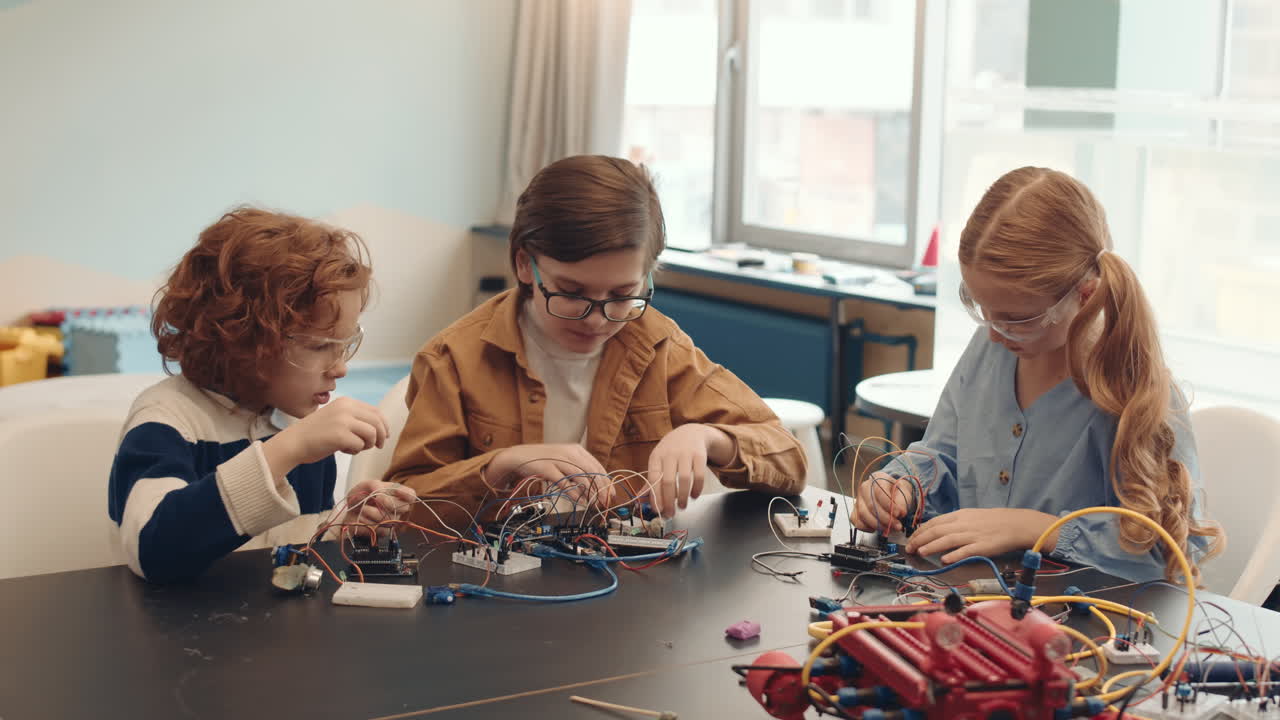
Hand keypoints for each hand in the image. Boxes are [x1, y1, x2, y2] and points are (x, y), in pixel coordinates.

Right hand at [266, 397, 388, 470]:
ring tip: (356, 448)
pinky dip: (355, 450)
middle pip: (377, 422)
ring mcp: (343, 421)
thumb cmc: (316, 434)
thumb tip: (380, 429)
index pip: (375, 411)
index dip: (383, 425)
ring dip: (368, 444)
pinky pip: (360, 445)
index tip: (384, 435)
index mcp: (346, 402)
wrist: (294, 442)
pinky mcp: (340, 435)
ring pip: (371, 433)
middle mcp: (346, 408)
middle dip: (381, 436)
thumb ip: (355, 418)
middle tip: (378, 446)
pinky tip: (344, 450)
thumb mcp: (337, 417)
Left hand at [341, 480, 418, 532]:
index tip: (394, 491)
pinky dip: (367, 522)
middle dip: (388, 502)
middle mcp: (397, 508)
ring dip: (371, 512)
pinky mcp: (383, 531)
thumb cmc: (360, 495)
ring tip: (363, 508)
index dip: (406, 494)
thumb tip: (382, 493)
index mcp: (396, 493)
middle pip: (404, 507)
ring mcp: (392, 520)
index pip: (411, 495)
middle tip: (376, 498)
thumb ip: (374, 484)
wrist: (349, 510)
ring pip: (389, 518)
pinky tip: (362, 517)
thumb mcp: (365, 485)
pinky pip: (380, 528)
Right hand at [485, 443, 611, 506]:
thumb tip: (595, 485)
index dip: (606, 481)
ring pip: (580, 477)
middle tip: (604, 502)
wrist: (520, 456)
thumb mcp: (564, 460)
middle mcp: (569, 452)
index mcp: (576, 449)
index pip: (597, 466)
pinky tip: (579, 500)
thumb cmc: (544, 460)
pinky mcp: (548, 468)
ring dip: (589, 492)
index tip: (611, 493)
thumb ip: (578, 469)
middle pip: (591, 472)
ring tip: (593, 503)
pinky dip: (574, 493)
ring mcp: (558, 459)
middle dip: (601, 489)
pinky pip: (564, 482)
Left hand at [645, 424, 732, 517]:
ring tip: (682, 506)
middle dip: (669, 501)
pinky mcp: (700, 455)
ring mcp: (686, 453)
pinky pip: (699, 476)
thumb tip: (639, 499)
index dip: (655, 497)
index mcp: (656, 457)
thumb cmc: (671, 452)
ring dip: (683, 497)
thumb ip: (651, 481)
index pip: (653, 479)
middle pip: (668, 482)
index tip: (658, 511)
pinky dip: (697, 489)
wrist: (691, 432)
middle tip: (671, 514)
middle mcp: (670, 454)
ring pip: (684, 480)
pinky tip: (694, 496)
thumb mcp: (658, 461)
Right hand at [852, 471, 914, 532]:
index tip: (898, 514)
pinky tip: (879, 527)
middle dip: (885, 518)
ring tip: (890, 528)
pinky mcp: (855, 512)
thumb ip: (902, 502)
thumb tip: (900, 512)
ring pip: (863, 515)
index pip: (878, 491)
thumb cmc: (898, 494)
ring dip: (878, 525)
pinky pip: (858, 523)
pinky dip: (869, 528)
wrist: (892, 496)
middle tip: (897, 525)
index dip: (888, 504)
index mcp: (877, 478)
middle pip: (871, 505)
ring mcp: (858, 500)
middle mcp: (864, 487)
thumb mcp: (905, 494)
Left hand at [905, 508, 1059, 563]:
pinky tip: (945, 560)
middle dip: (920, 539)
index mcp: (959, 516)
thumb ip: (954, 523)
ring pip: (947, 540)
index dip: (920, 531)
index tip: (911, 538)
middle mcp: (963, 524)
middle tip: (910, 548)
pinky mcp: (983, 546)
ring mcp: (973, 535)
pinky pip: (966, 551)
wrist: (1015, 524)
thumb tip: (936, 530)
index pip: (934, 522)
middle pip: (937, 531)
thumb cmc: (992, 521)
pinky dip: (954, 555)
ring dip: (931, 546)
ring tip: (920, 552)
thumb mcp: (970, 517)